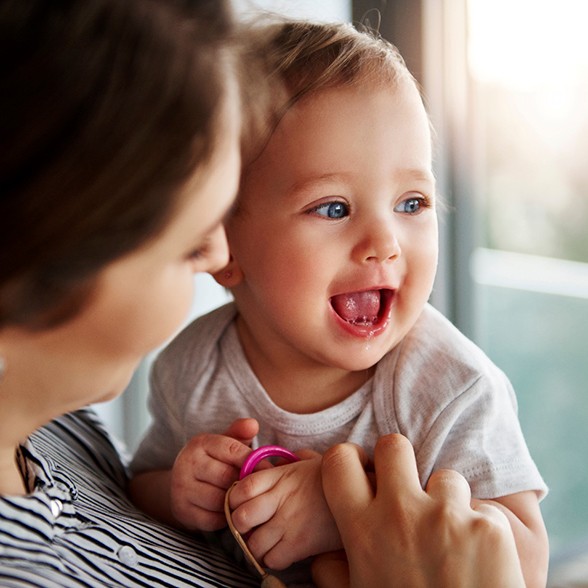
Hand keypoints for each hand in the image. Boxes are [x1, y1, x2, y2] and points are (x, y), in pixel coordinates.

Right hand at [169, 418, 258, 530]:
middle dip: (243, 483)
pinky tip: (230, 510)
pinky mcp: (182, 511)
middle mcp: (186, 463)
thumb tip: (253, 424)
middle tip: (257, 488)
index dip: (251, 460)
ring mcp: (181, 488)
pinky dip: (225, 517)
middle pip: (226, 476)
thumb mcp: (225, 443)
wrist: (184, 484)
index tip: (266, 469)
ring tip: (243, 498)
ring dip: (234, 501)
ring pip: (219, 499)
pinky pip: (212, 519)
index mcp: (200, 443)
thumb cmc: (214, 461)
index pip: (231, 449)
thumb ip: (240, 433)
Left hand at [229, 449, 341, 569]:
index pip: (241, 488)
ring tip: (267, 541)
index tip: (243, 503)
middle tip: (251, 525)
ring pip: (253, 543)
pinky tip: (282, 550)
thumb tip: (273, 462)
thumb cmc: (333, 479)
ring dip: (256, 545)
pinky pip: (272, 559)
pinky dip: (273, 558)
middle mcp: (281, 499)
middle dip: (240, 524)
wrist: (363, 493)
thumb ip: (286, 462)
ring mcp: (290, 523)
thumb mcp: (308, 462)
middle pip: (240, 518)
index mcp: (281, 477)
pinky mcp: (301, 544)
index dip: (235, 498)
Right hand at [312, 434, 525, 587]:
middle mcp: (401, 513)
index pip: (339, 460)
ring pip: (445, 477)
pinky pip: (483, 510)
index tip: (360, 471)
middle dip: (399, 461)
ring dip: (448, 501)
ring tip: (452, 540)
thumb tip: (320, 556)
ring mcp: (447, 515)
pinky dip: (482, 529)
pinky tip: (480, 561)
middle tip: (408, 487)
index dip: (348, 460)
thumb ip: (334, 572)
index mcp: (363, 530)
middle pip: (394, 445)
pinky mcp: (489, 527)